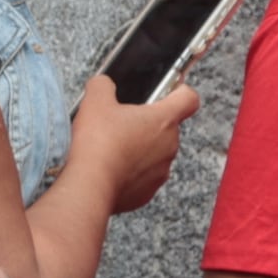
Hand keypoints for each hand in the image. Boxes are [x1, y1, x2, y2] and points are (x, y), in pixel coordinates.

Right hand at [63, 73, 198, 219]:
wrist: (89, 187)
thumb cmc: (97, 144)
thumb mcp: (95, 101)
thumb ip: (103, 85)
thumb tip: (103, 85)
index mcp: (163, 120)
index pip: (189, 99)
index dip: (180, 92)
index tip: (170, 92)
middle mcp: (169, 146)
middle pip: (168, 127)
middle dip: (148, 124)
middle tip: (123, 123)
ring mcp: (161, 171)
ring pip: (156, 153)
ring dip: (140, 149)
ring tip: (113, 148)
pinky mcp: (148, 192)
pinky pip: (144, 176)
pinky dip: (131, 172)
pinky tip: (111, 168)